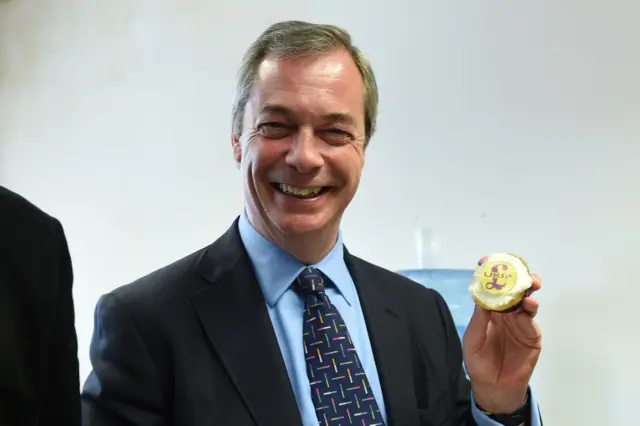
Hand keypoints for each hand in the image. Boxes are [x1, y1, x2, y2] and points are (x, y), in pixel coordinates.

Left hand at [463, 256, 541, 413]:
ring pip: (526, 300)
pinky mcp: (532, 335)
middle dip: (516, 277)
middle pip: (512, 290)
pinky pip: (532, 320)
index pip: (490, 289)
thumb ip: (479, 318)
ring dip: (528, 290)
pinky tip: (529, 305)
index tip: (488, 261)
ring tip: (530, 283)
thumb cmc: (479, 362)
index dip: (490, 275)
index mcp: (489, 311)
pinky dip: (532, 310)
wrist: (494, 387)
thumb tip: (483, 296)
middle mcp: (506, 313)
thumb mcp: (473, 339)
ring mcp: (520, 323)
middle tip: (518, 268)